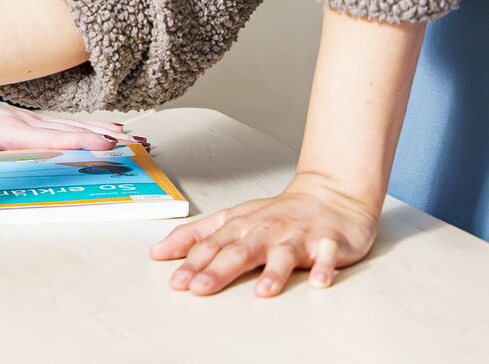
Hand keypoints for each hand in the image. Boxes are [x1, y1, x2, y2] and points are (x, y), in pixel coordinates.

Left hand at [0, 98, 145, 155]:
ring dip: (96, 131)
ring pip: (64, 125)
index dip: (64, 141)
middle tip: (125, 144)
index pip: (33, 136)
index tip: (94, 145)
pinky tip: (108, 129)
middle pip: (57, 129)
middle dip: (91, 136)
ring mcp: (22, 118)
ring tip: (127, 138)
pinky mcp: (26, 121)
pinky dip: (85, 127)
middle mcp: (13, 119)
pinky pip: (59, 124)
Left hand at [149, 171, 379, 296]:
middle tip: (200, 288)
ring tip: (262, 292)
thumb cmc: (277, 213)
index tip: (176, 280)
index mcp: (241, 226)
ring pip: (283, 254)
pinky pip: (327, 257)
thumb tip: (160, 251)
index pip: (212, 245)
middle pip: (240, 251)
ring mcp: (297, 237)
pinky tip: (318, 282)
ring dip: (273, 273)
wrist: (329, 196)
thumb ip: (196, 235)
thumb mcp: (232, 219)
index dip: (192, 262)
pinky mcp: (328, 244)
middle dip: (219, 270)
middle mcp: (266, 231)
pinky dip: (323, 268)